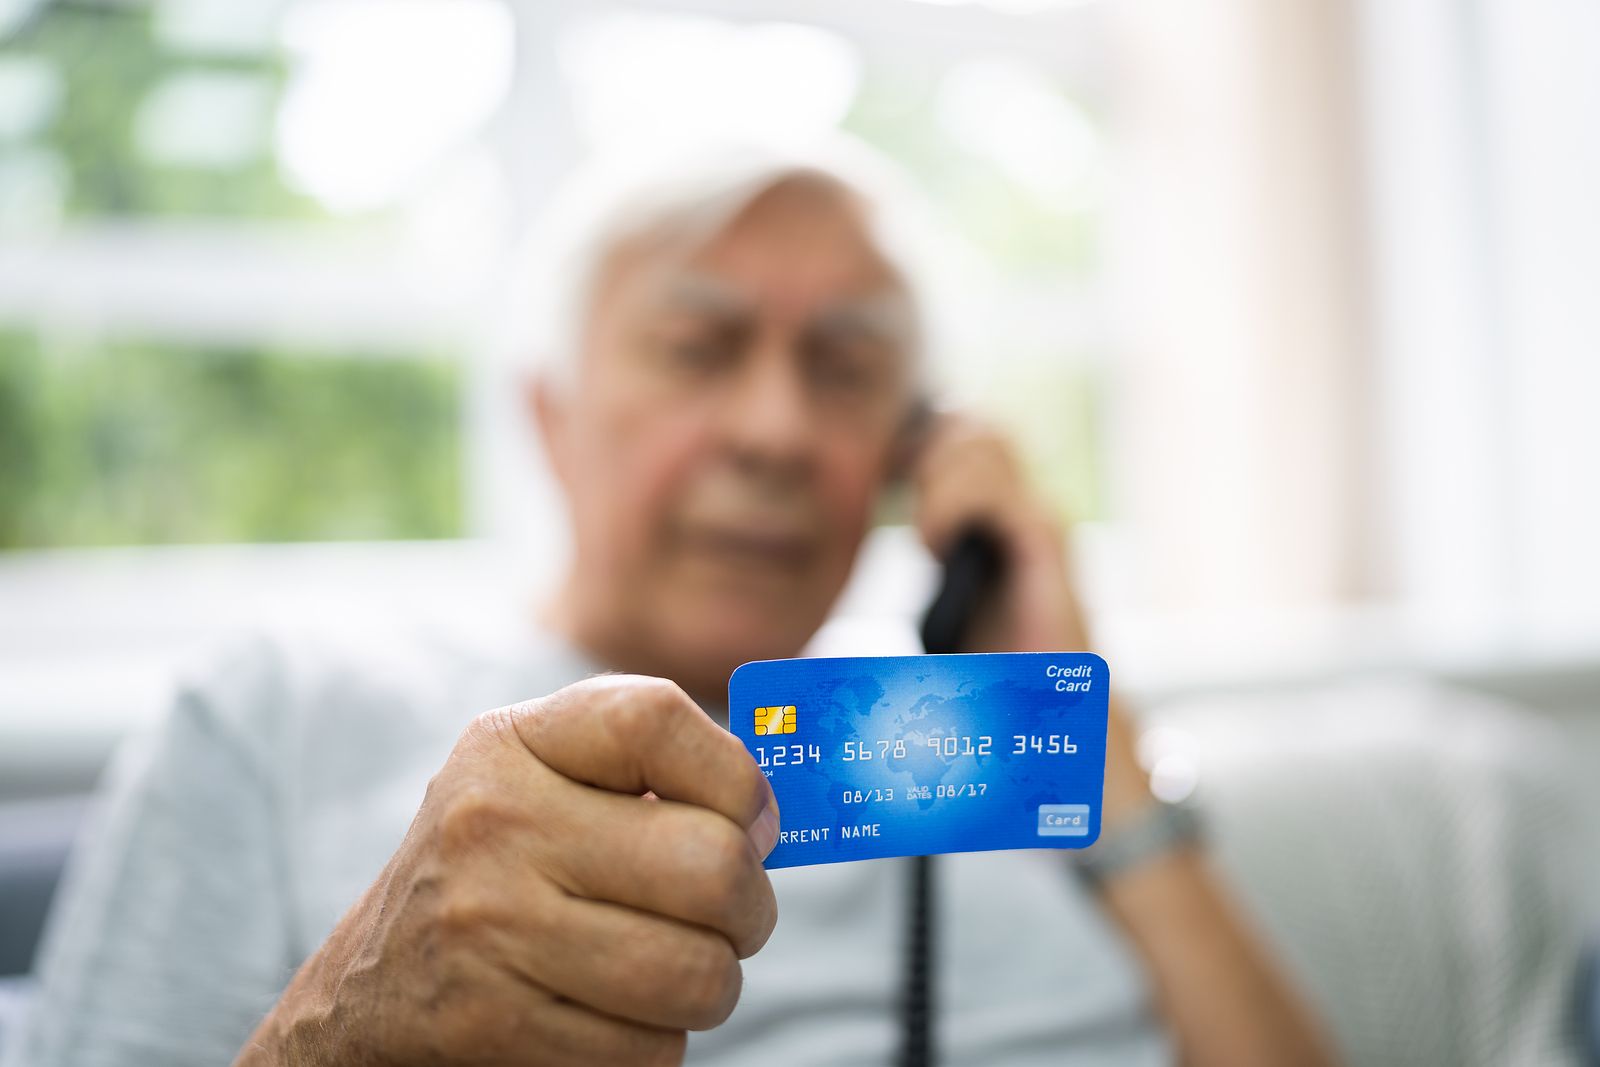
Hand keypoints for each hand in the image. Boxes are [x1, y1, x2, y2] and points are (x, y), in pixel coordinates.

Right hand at [237, 675, 779, 1066]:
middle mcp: (492, 821)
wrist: (365, 993)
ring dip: (710, 986)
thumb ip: (649, 771)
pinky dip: (655, 1043)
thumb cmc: (498, 870)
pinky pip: (649, 1049)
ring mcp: (487, 925)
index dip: (737, 776)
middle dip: (749, 908)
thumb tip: (770, 819)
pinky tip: (613, 1013)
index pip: (657, 719)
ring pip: (694, 973)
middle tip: (734, 919)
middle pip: (710, 864)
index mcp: (512, 743)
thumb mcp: (542, 783)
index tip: (753, 822)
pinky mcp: (491, 1023)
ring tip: (676, 969)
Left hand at [912, 414, 1151, 824]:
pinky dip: (951, 507)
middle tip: (907, 512)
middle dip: (927, 453)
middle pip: (974, 423)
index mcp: (1004, 516)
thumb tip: (863, 564)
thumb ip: (928, 570)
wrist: (1059, 726)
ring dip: (937, 478)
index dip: (920, 440)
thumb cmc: (1000, 679)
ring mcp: (1040, 521)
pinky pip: (996, 490)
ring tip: (925, 541)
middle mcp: (1028, 506)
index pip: (963, 431)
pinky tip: (932, 550)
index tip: (886, 478)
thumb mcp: (947, 610)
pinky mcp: (1046, 547)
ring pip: (983, 437)